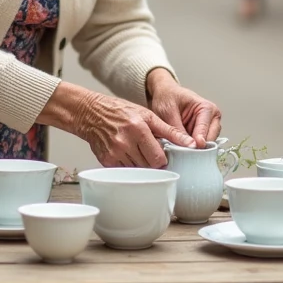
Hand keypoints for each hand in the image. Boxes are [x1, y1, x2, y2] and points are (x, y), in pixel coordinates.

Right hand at [52, 84, 191, 167]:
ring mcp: (114, 153)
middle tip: (147, 150)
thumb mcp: (148, 115)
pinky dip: (128, 165)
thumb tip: (191, 144)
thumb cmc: (121, 112)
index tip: (160, 153)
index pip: (159, 159)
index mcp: (138, 129)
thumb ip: (170, 131)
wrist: (91, 113)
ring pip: (137, 170)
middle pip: (148, 167)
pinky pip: (124, 171)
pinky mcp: (106, 161)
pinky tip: (126, 153)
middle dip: (151, 161)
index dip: (161, 158)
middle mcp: (125, 143)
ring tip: (136, 149)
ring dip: (140, 163)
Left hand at [146, 68, 221, 147]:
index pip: (205, 130)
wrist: (164, 93)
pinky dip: (190, 149)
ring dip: (194, 150)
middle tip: (183, 154)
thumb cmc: (168, 97)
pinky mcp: (201, 135)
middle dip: (197, 148)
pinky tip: (180, 148)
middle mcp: (212, 118)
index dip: (197, 142)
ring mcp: (208, 128)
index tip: (190, 150)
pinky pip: (199, 147)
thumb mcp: (168, 112)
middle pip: (210, 141)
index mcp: (207, 108)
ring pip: (206, 146)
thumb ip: (177, 130)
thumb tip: (187, 146)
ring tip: (179, 149)